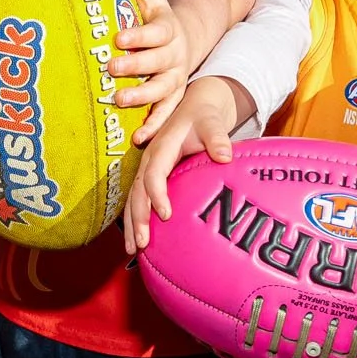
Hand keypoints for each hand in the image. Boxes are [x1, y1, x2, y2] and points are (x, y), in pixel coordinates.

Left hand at [110, 0, 190, 143]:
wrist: (186, 41)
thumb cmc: (157, 20)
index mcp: (167, 30)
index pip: (154, 33)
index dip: (138, 36)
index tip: (119, 38)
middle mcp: (174, 56)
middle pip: (157, 63)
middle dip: (134, 66)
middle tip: (111, 68)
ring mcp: (175, 79)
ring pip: (162, 91)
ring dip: (141, 98)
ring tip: (117, 100)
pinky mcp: (172, 99)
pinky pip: (165, 114)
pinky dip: (154, 126)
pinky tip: (138, 139)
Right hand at [123, 78, 236, 254]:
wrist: (195, 107)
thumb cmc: (203, 117)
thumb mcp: (211, 122)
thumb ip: (217, 138)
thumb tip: (224, 156)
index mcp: (161, 148)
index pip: (153, 175)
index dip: (157, 195)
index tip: (166, 215)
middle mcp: (149, 161)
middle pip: (137, 192)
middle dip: (137, 218)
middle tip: (142, 244)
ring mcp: (147, 170)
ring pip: (133, 199)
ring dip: (132, 225)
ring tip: (133, 250)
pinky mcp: (150, 177)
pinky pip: (138, 200)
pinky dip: (135, 220)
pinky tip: (138, 239)